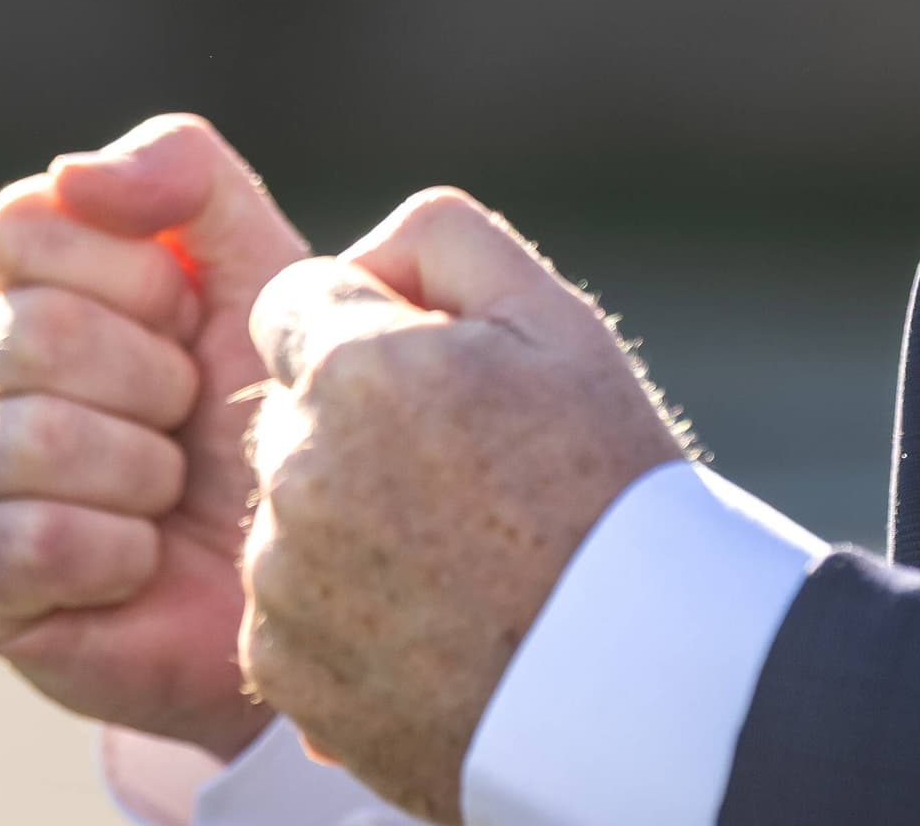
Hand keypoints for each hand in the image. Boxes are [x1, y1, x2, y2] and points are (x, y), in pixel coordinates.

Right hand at [0, 114, 312, 756]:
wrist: (307, 570)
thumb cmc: (275, 415)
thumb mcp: (261, 267)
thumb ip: (184, 173)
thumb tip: (72, 174)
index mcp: (20, 283)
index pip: (24, 224)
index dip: (140, 279)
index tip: (193, 326)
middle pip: (35, 330)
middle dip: (156, 382)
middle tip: (188, 426)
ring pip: (34, 437)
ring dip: (144, 474)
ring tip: (168, 494)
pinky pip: (27, 542)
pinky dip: (117, 553)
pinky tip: (140, 561)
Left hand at [240, 190, 690, 822]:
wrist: (638, 682)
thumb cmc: (608, 489)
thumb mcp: (554, 320)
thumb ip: (440, 237)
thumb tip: (358, 260)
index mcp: (353, 368)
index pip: (292, 303)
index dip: (370, 332)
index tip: (442, 384)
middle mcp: (296, 470)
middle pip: (288, 409)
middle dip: (354, 424)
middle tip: (467, 479)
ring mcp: (281, 580)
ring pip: (285, 510)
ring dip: (344, 518)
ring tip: (460, 561)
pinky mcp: (281, 670)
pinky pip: (284, 609)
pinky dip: (339, 612)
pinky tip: (431, 624)